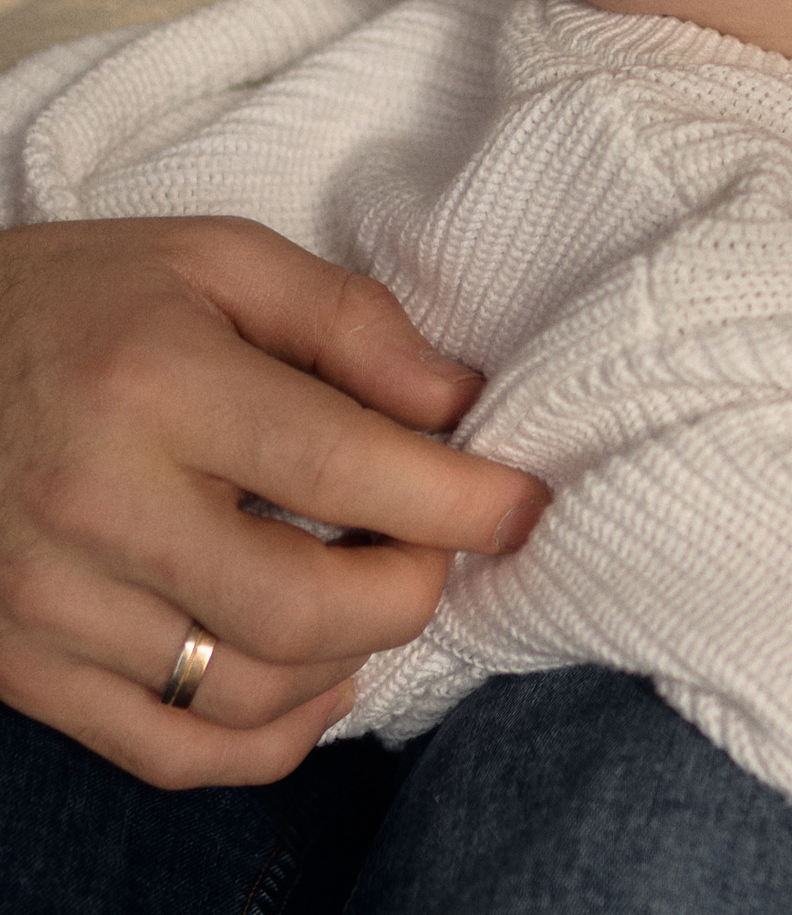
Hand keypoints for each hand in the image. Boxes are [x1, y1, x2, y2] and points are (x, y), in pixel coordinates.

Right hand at [0, 217, 548, 787]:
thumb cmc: (71, 300)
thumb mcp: (212, 258)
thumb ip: (346, 322)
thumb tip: (459, 401)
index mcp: (152, 385)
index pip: (343, 468)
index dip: (462, 499)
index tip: (523, 503)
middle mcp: (92, 506)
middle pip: (306, 607)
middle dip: (413, 587)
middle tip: (439, 542)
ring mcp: (44, 605)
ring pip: (250, 692)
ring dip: (352, 654)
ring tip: (374, 588)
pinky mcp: (17, 670)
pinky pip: (172, 752)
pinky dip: (272, 736)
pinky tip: (316, 675)